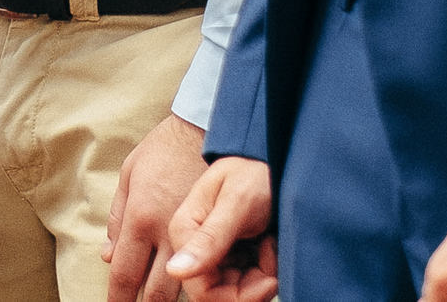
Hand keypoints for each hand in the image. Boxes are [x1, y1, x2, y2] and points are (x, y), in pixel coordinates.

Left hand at [106, 114, 210, 301]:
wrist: (205, 130)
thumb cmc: (162, 150)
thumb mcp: (129, 176)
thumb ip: (118, 220)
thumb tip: (108, 256)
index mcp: (140, 218)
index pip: (126, 274)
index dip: (120, 298)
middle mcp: (168, 234)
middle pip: (158, 291)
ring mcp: (196, 236)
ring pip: (185, 287)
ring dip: (173, 298)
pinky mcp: (218, 232)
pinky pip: (207, 268)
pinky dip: (197, 280)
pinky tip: (194, 285)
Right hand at [165, 157, 277, 301]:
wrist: (273, 158)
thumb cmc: (255, 173)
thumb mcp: (237, 203)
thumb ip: (209, 239)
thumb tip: (173, 271)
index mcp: (183, 232)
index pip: (202, 290)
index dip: (238, 295)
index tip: (269, 279)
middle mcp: (191, 246)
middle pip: (218, 293)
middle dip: (251, 287)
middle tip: (272, 259)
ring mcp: (209, 251)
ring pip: (233, 290)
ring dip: (260, 277)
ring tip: (271, 247)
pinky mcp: (227, 254)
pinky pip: (243, 281)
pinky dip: (263, 271)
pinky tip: (269, 246)